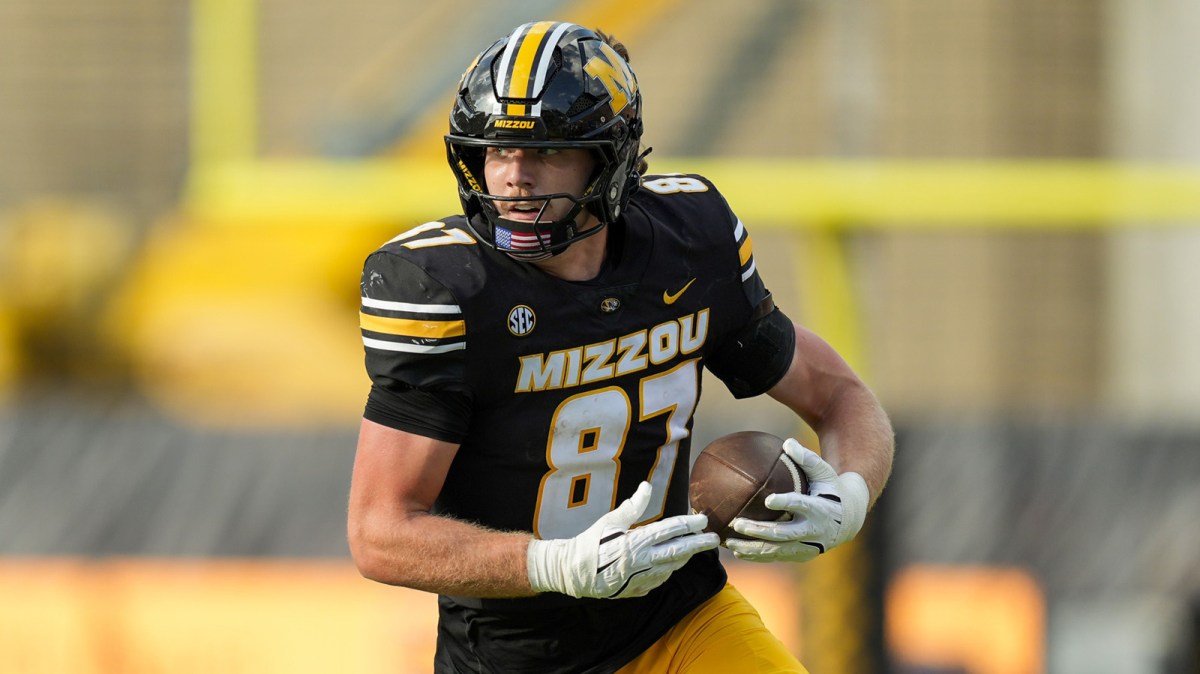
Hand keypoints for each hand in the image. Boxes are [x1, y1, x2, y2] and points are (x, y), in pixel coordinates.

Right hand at [527, 481, 718, 598]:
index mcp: (636, 541)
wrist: (573, 573)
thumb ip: (633, 506)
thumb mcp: (610, 520)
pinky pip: (660, 579)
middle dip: (699, 544)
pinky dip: (670, 570)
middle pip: (678, 551)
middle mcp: (642, 560)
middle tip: (714, 539)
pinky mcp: (636, 589)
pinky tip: (674, 564)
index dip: (689, 523)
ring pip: (672, 567)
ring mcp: (641, 577)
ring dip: (686, 557)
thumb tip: (647, 487)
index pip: (670, 530)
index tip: (703, 519)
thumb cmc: (591, 542)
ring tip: (697, 548)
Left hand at [725, 438, 868, 562]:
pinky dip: (757, 556)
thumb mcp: (825, 473)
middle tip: (737, 523)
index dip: (786, 503)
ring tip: (730, 541)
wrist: (848, 520)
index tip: (768, 500)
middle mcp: (813, 530)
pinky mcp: (801, 555)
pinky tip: (737, 552)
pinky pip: (776, 557)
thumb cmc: (831, 490)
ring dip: (752, 547)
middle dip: (760, 530)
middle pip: (784, 534)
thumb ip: (807, 459)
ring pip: (777, 550)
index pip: (802, 505)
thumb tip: (788, 442)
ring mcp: (807, 546)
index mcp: (820, 508)